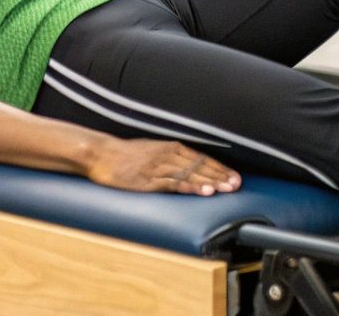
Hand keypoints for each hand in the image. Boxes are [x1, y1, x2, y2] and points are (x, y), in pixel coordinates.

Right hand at [86, 138, 240, 195]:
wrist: (101, 154)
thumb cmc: (125, 155)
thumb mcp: (152, 151)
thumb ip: (171, 158)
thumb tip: (189, 167)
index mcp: (171, 147)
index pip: (202, 158)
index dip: (220, 168)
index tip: (235, 177)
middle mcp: (169, 155)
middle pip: (201, 166)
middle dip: (221, 176)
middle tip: (237, 185)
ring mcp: (160, 167)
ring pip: (191, 174)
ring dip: (211, 182)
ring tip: (227, 188)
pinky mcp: (149, 180)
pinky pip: (175, 183)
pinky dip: (191, 187)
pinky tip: (203, 191)